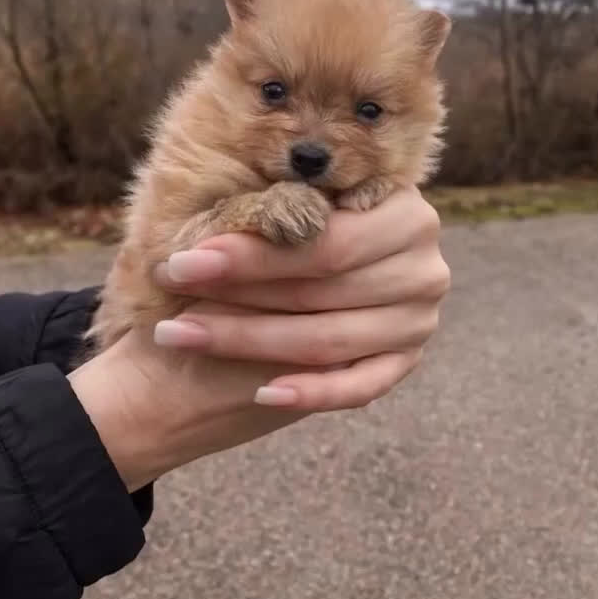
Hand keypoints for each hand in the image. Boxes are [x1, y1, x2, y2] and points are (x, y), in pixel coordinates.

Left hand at [152, 187, 448, 412]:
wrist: (311, 275)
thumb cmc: (291, 229)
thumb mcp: (290, 204)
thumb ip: (274, 205)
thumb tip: (212, 218)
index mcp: (405, 210)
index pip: (326, 241)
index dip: (254, 253)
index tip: (185, 259)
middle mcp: (424, 267)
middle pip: (323, 290)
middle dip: (238, 291)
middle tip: (173, 288)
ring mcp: (418, 322)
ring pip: (328, 341)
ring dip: (248, 340)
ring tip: (181, 332)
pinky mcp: (404, 365)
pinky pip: (358, 387)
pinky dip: (311, 392)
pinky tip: (262, 395)